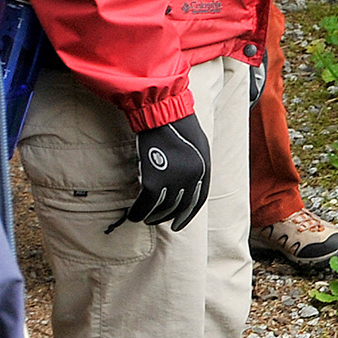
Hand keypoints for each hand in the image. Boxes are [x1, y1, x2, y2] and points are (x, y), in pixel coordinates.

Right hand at [117, 112, 210, 231]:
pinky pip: (146, 204)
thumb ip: (195, 165)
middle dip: (166, 217)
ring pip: (162, 209)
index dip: (187, 216)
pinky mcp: (154, 181)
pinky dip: (139, 212)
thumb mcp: (198, 145)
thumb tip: (188, 182)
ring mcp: (173, 181)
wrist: (161, 112)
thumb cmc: (178, 124)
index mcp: (204, 171)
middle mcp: (191, 179)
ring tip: (145, 219)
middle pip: (178, 207)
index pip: (197, 201)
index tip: (177, 225)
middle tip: (156, 220)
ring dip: (152, 217)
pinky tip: (134, 215)